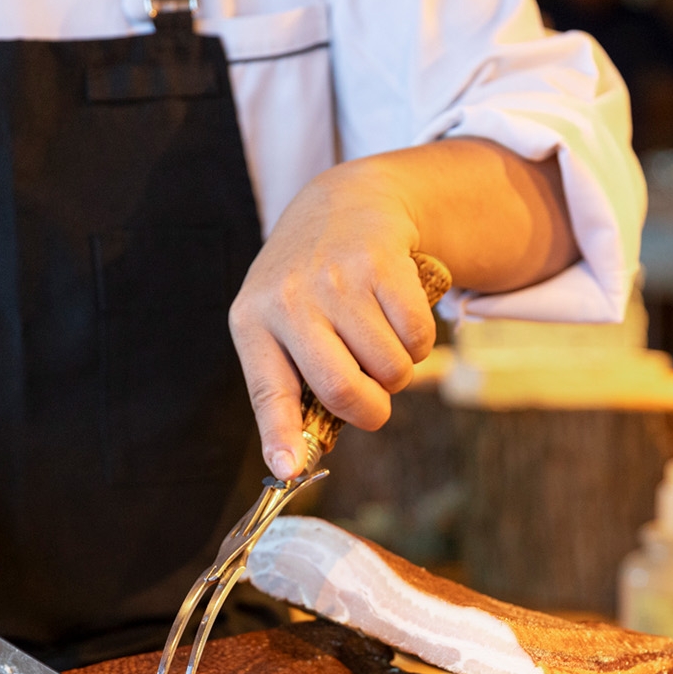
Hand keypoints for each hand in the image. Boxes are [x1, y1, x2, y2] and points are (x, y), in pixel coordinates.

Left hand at [229, 139, 578, 479]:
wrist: (345, 204)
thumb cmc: (310, 285)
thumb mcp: (280, 322)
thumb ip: (289, 383)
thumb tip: (296, 462)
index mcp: (252, 322)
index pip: (267, 391)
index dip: (280, 435)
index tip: (287, 469)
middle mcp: (289, 299)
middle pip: (341, 390)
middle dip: (371, 412)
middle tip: (376, 409)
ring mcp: (336, 278)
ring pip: (389, 369)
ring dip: (398, 373)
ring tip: (380, 344)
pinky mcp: (381, 263)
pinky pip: (418, 338)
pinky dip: (419, 343)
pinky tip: (399, 317)